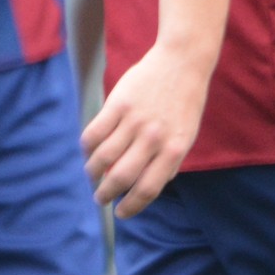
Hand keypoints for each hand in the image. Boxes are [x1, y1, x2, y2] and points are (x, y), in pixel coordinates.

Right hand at [81, 44, 211, 217]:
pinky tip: (89, 151)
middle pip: (121, 177)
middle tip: (100, 198)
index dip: (131, 206)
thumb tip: (149, 187)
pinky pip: (95, 132)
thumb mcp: (187, 136)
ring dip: (93, 172)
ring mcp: (135, 120)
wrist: (183, 61)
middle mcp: (153, 138)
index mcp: (174, 149)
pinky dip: (87, 147)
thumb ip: (171, 162)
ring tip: (92, 175)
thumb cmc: (185, 102)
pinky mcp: (118, 103)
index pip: (148, 189)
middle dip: (106, 193)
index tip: (121, 212)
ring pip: (104, 157)